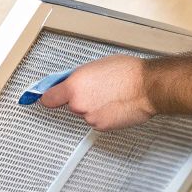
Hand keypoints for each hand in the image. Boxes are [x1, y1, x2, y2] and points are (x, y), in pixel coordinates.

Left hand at [37, 55, 154, 130]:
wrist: (148, 87)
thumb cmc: (128, 72)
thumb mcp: (97, 65)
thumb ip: (80, 76)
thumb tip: (72, 81)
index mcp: (75, 85)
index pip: (49, 97)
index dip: (48, 97)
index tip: (44, 97)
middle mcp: (79, 103)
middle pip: (71, 104)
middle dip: (80, 98)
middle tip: (96, 88)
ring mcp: (90, 116)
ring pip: (86, 113)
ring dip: (94, 107)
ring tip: (110, 95)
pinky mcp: (102, 126)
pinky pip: (97, 120)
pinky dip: (104, 115)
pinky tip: (114, 105)